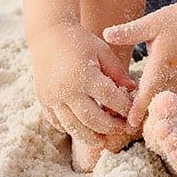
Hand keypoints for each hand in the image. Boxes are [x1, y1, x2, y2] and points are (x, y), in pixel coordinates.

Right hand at [31, 23, 137, 151]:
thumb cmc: (80, 41)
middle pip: (92, 119)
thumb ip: (117, 73)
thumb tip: (132, 91)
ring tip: (103, 142)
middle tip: (122, 130)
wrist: (48, 35)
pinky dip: (70, 129)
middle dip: (110, 128)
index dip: (124, 108)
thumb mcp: (103, 52)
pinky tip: (82, 130)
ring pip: (73, 126)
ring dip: (90, 137)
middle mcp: (68, 90)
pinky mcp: (43, 101)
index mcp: (85, 76)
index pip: (110, 99)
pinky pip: (57, 122)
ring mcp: (53, 98)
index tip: (133, 113)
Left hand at [103, 0, 176, 131]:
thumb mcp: (152, 22)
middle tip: (131, 131)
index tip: (129, 123)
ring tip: (144, 126)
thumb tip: (105, 33)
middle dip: (146, 117)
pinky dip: (170, 105)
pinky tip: (161, 110)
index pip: (149, 92)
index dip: (139, 109)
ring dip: (159, 114)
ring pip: (172, 103)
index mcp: (163, 63)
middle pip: (160, 103)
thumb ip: (129, 31)